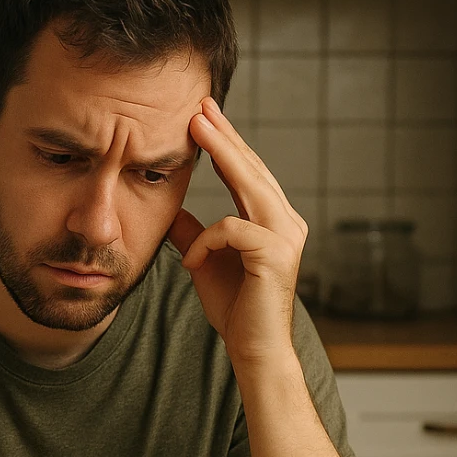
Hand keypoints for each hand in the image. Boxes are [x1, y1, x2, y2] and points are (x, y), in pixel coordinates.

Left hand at [166, 97, 308, 368]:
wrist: (253, 350)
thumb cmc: (235, 309)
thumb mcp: (204, 261)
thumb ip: (191, 233)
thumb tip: (170, 207)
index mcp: (272, 220)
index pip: (247, 173)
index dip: (225, 143)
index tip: (202, 115)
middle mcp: (286, 222)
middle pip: (252, 169)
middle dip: (225, 135)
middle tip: (200, 105)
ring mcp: (286, 237)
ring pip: (251, 184)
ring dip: (223, 154)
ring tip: (197, 129)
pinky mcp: (276, 255)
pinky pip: (232, 230)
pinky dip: (206, 242)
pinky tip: (192, 263)